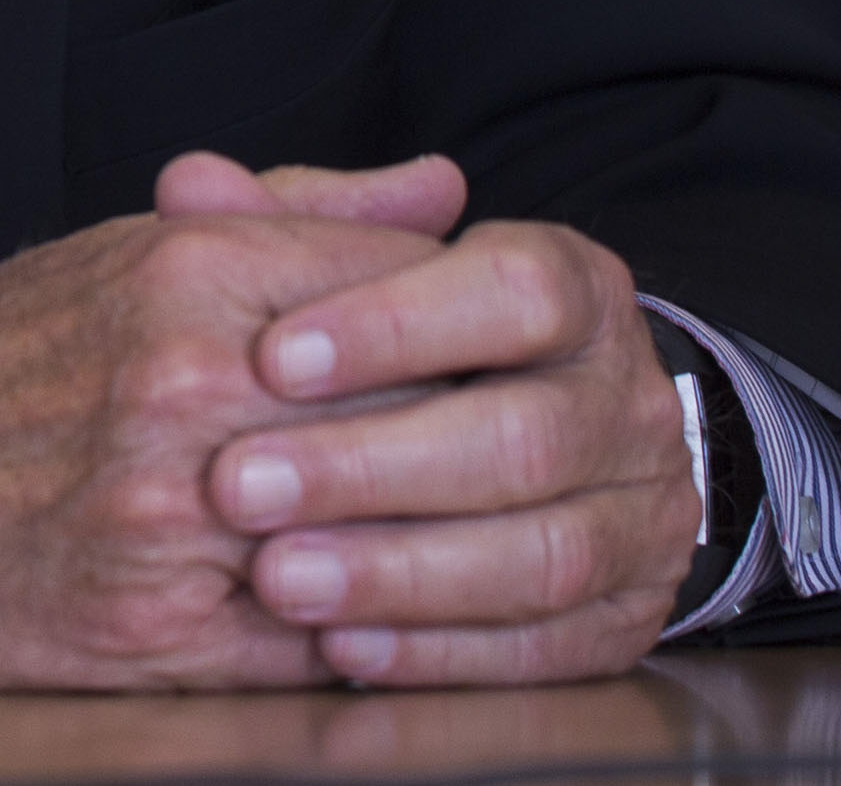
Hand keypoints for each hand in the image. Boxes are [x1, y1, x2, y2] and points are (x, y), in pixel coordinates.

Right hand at [0, 192, 449, 688]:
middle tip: (506, 450)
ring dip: (437, 539)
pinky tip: (377, 606)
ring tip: (460, 533)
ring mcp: (177, 519)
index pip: (409, 285)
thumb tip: (440, 193)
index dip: (468, 323)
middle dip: (473, 433)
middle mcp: (184, 388)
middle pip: (423, 408)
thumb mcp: (124, 254)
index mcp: (182, 274)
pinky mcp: (167, 636)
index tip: (487, 350)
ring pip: (392, 532)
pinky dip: (371, 626)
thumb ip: (296, 216)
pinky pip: (331, 640)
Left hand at [175, 151, 701, 688]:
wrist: (528, 449)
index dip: (396, 325)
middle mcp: (630, 400)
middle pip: (524, 436)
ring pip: (543, 555)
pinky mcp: (632, 621)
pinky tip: (342, 649)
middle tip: (237, 487)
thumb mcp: (352, 268)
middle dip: (370, 466)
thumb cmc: (408, 343)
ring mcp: (646, 516)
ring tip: (276, 579)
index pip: (516, 290)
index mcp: (577, 290)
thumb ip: (280, 229)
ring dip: (399, 574)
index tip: (272, 358)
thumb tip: (194, 186)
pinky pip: (549, 651)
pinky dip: (441, 654)